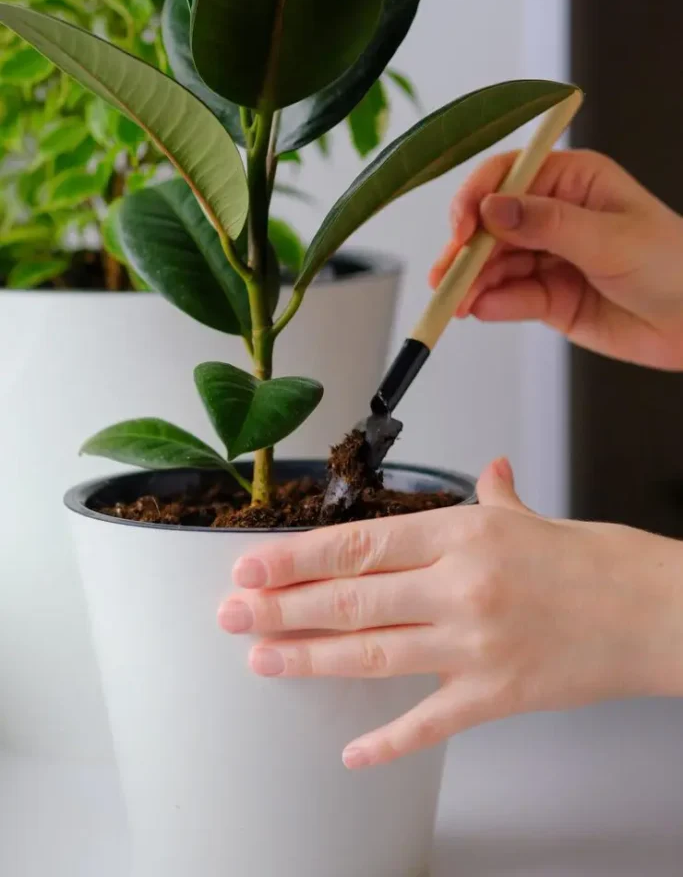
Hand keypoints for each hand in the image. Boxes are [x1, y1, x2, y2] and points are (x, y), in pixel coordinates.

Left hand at [219, 460, 682, 767]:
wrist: (655, 610)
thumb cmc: (593, 560)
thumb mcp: (531, 516)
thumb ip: (495, 495)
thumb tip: (488, 469)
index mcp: (462, 533)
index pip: (359, 544)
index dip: (296, 557)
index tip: (251, 566)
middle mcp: (459, 585)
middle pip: (350, 598)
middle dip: (281, 608)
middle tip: (231, 615)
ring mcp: (475, 643)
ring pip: (372, 653)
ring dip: (309, 659)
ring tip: (261, 659)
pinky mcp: (497, 694)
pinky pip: (430, 721)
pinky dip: (388, 741)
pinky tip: (352, 752)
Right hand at [430, 150, 682, 368]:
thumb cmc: (675, 265)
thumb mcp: (611, 238)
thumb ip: (547, 224)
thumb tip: (493, 209)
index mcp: (571, 181)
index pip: (507, 176)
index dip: (477, 198)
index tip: (464, 227)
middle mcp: (553, 215)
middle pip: (491, 225)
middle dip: (465, 250)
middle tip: (447, 275)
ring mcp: (548, 258)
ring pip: (494, 265)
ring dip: (470, 282)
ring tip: (456, 303)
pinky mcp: (548, 297)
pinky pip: (509, 297)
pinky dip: (489, 304)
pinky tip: (478, 310)